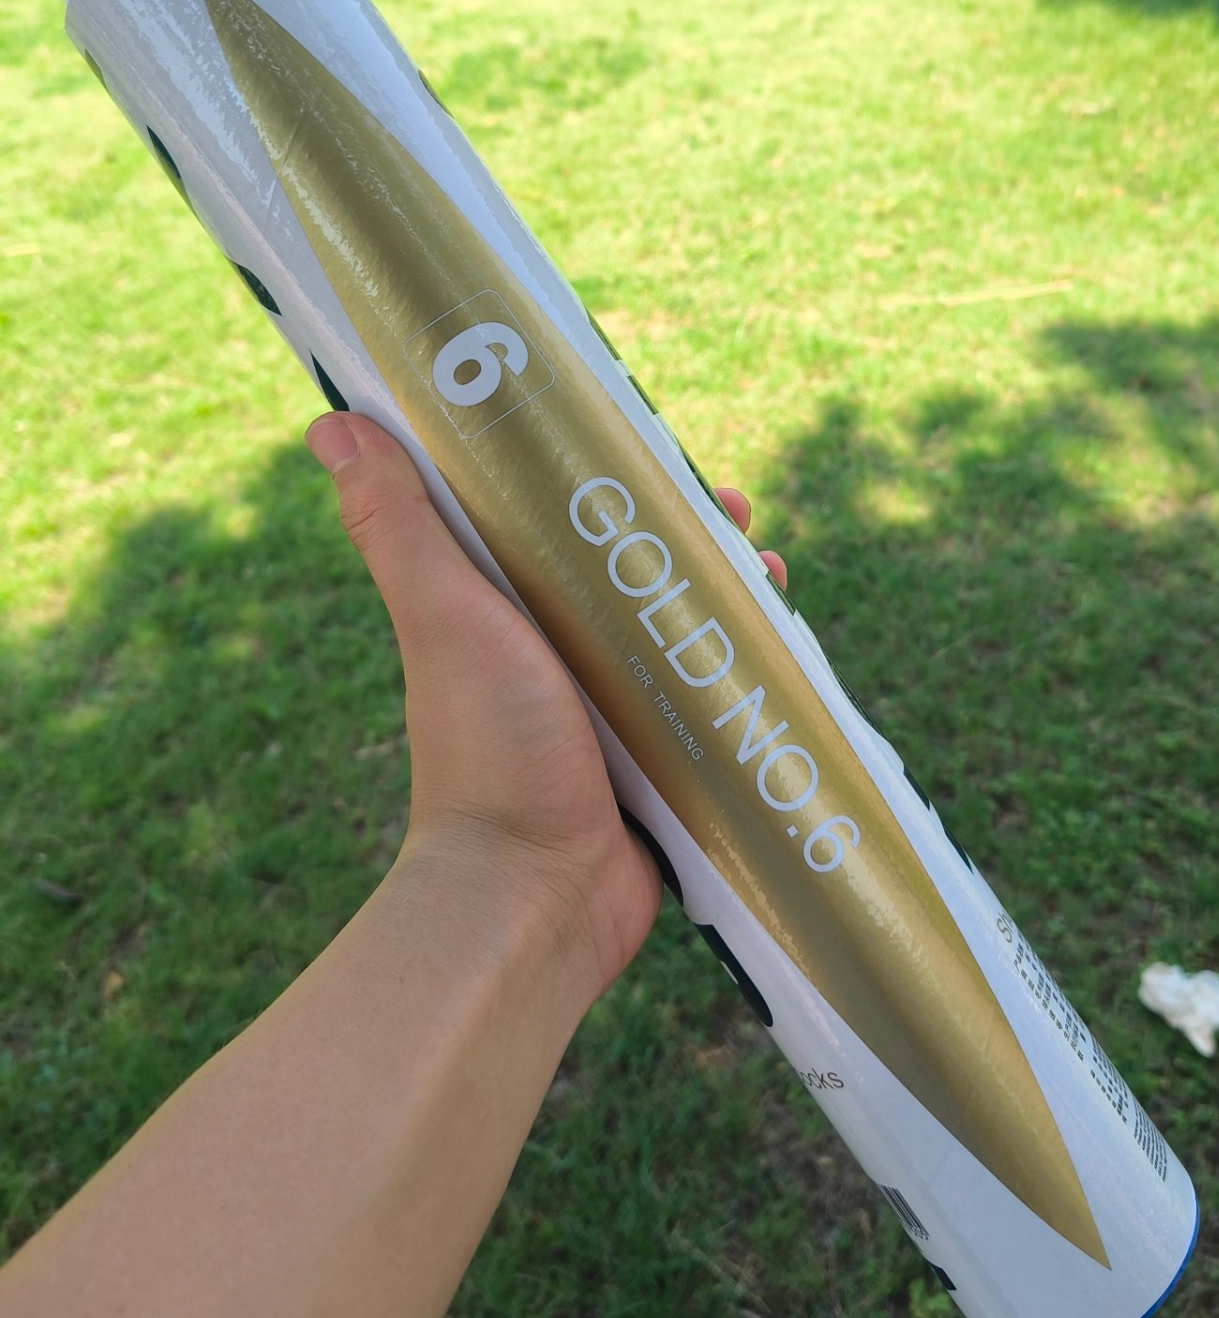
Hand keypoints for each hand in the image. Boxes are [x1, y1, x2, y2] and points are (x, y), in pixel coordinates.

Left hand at [304, 413, 785, 1006]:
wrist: (536, 895)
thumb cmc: (485, 748)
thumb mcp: (444, 616)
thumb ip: (398, 526)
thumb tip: (331, 422)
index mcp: (506, 611)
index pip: (560, 519)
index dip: (607, 475)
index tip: (652, 441)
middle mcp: (559, 654)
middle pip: (636, 569)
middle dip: (690, 533)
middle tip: (739, 514)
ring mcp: (615, 711)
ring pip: (684, 630)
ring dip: (731, 595)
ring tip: (773, 573)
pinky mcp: (664, 763)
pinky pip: (714, 700)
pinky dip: (748, 670)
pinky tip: (788, 652)